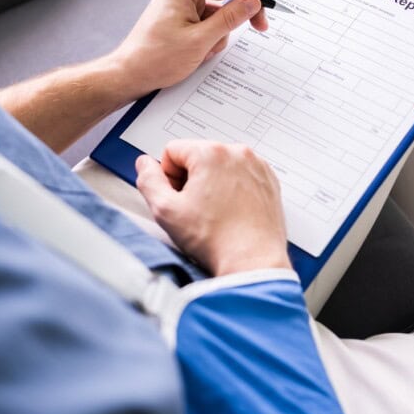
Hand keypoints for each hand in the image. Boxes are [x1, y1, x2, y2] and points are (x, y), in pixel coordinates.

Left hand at [108, 0, 272, 100]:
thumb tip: (252, 1)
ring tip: (204, 51)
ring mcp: (182, 7)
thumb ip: (230, 18)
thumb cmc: (156, 57)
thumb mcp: (201, 39)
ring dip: (220, 33)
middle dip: (240, 13)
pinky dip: (210, 40)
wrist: (129, 76)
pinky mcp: (182, 22)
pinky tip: (198, 55)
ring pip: (218, 13)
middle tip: (260, 26)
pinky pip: (207, 25)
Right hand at [135, 140, 290, 276]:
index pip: (172, 151)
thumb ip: (148, 181)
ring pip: (219, 165)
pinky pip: (240, 174)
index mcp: (210, 153)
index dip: (167, 177)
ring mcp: (256, 165)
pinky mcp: (268, 179)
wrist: (253, 262)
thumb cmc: (215, 240)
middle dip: (190, 179)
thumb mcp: (166, 211)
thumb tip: (145, 165)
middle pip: (196, 156)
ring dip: (211, 183)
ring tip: (215, 212)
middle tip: (195, 209)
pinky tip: (231, 212)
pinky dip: (233, 188)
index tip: (178, 198)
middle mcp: (236, 152)